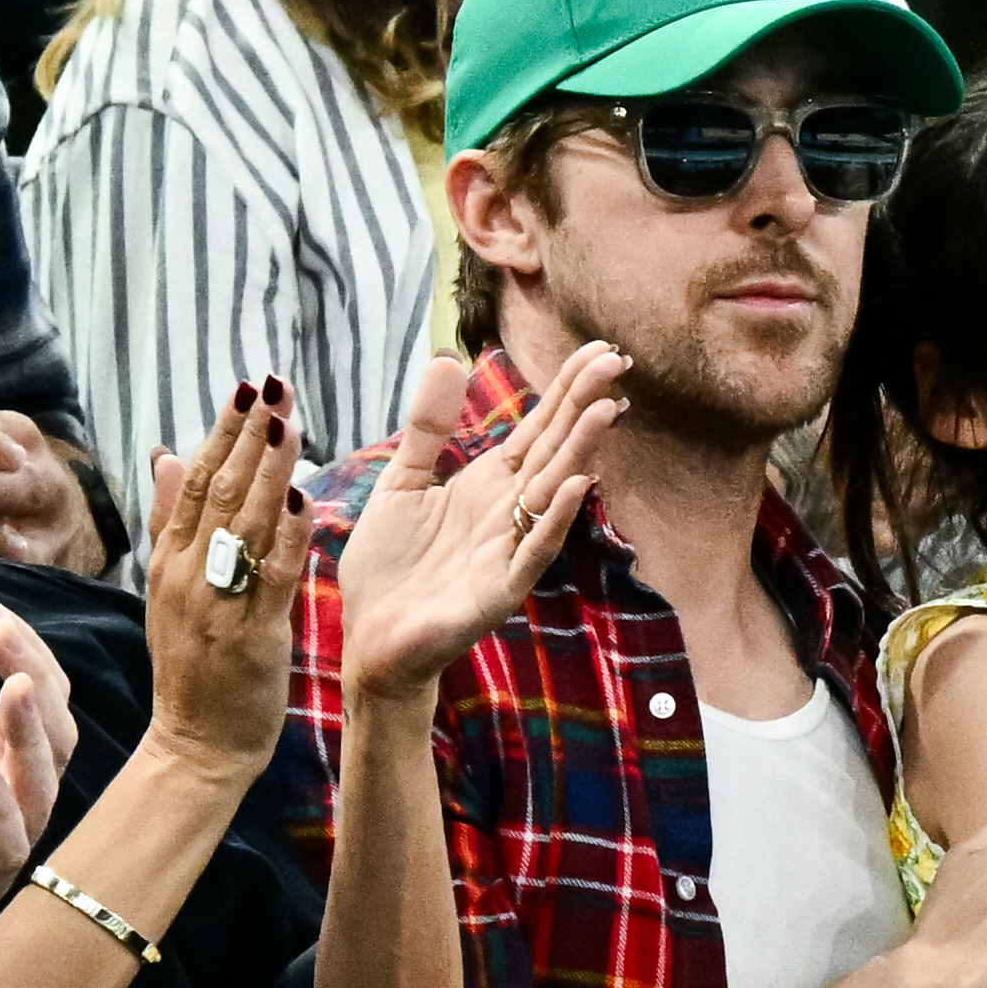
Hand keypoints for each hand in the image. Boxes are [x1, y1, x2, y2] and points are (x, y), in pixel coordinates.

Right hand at [138, 376, 311, 771]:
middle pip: (218, 491)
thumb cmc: (192, 667)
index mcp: (168, 561)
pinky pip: (271, 576)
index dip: (221, 433)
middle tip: (273, 386)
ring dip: (268, 469)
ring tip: (288, 421)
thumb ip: (170, 524)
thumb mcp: (167, 591)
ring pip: (243, 524)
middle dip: (248, 436)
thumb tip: (165, 457)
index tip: (246, 390)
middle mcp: (188, 574)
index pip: (194, 482)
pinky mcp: (252, 634)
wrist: (196, 744)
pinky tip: (304, 499)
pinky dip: (286, 536)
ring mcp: (218, 603)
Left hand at [336, 341, 622, 699]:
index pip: (536, 429)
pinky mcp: (499, 591)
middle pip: (553, 450)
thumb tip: (448, 360)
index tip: (598, 350)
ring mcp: (508, 551)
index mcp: (486, 485)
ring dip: (580, 452)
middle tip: (617, 360)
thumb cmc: (389, 567)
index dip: (565, 390)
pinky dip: (554, 521)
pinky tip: (577, 487)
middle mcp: (507, 512)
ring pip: (552, 493)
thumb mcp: (401, 483)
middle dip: (583, 406)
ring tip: (606, 409)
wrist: (369, 637)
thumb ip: (428, 429)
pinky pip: (533, 553)